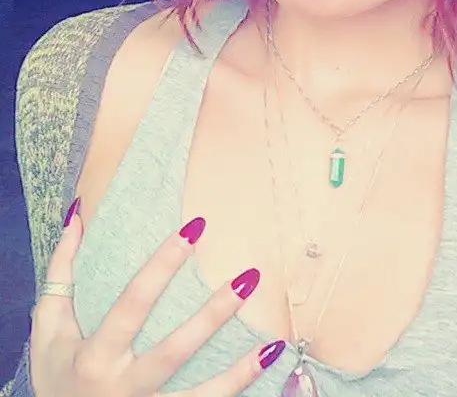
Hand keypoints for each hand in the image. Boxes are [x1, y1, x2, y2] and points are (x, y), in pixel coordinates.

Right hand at [30, 199, 284, 396]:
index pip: (134, 302)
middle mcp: (122, 386)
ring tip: (271, 341)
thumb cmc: (56, 373)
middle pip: (174, 350)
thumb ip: (61, 271)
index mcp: (95, 355)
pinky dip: (236, 389)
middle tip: (249, 276)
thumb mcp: (49, 326)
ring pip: (198, 393)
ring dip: (238, 371)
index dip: (163, 264)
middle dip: (213, 314)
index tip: (196, 228)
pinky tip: (266, 368)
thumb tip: (77, 215)